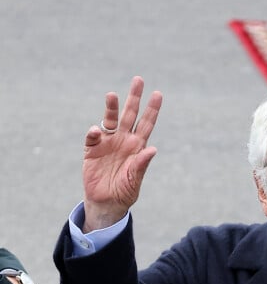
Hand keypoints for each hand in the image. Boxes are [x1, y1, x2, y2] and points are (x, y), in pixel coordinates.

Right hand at [82, 76, 162, 231]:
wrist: (106, 203)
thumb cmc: (125, 192)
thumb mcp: (135, 180)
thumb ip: (141, 164)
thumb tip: (152, 149)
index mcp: (137, 146)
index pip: (146, 124)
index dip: (152, 110)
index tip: (157, 94)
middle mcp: (123, 140)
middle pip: (129, 114)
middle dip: (134, 98)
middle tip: (138, 80)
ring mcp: (107, 143)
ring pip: (110, 119)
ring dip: (111, 107)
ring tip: (112, 95)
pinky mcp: (92, 149)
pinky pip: (93, 136)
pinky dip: (94, 132)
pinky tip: (96, 131)